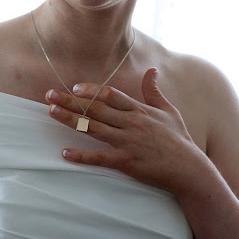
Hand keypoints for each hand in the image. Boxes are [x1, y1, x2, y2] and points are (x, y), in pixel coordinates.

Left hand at [45, 68, 203, 195]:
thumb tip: (152, 70)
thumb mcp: (169, 111)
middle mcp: (131, 123)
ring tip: (51, 112)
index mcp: (139, 110)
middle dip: (71, 101)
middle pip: (96, 109)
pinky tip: (65, 153)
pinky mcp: (127, 162)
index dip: (91, 90)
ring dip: (71, 120)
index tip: (74, 86)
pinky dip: (82, 155)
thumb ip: (154, 91)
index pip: (111, 95)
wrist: (189, 169)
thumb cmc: (179, 139)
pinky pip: (100, 158)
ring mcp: (128, 143)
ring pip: (93, 128)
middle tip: (50, 94)